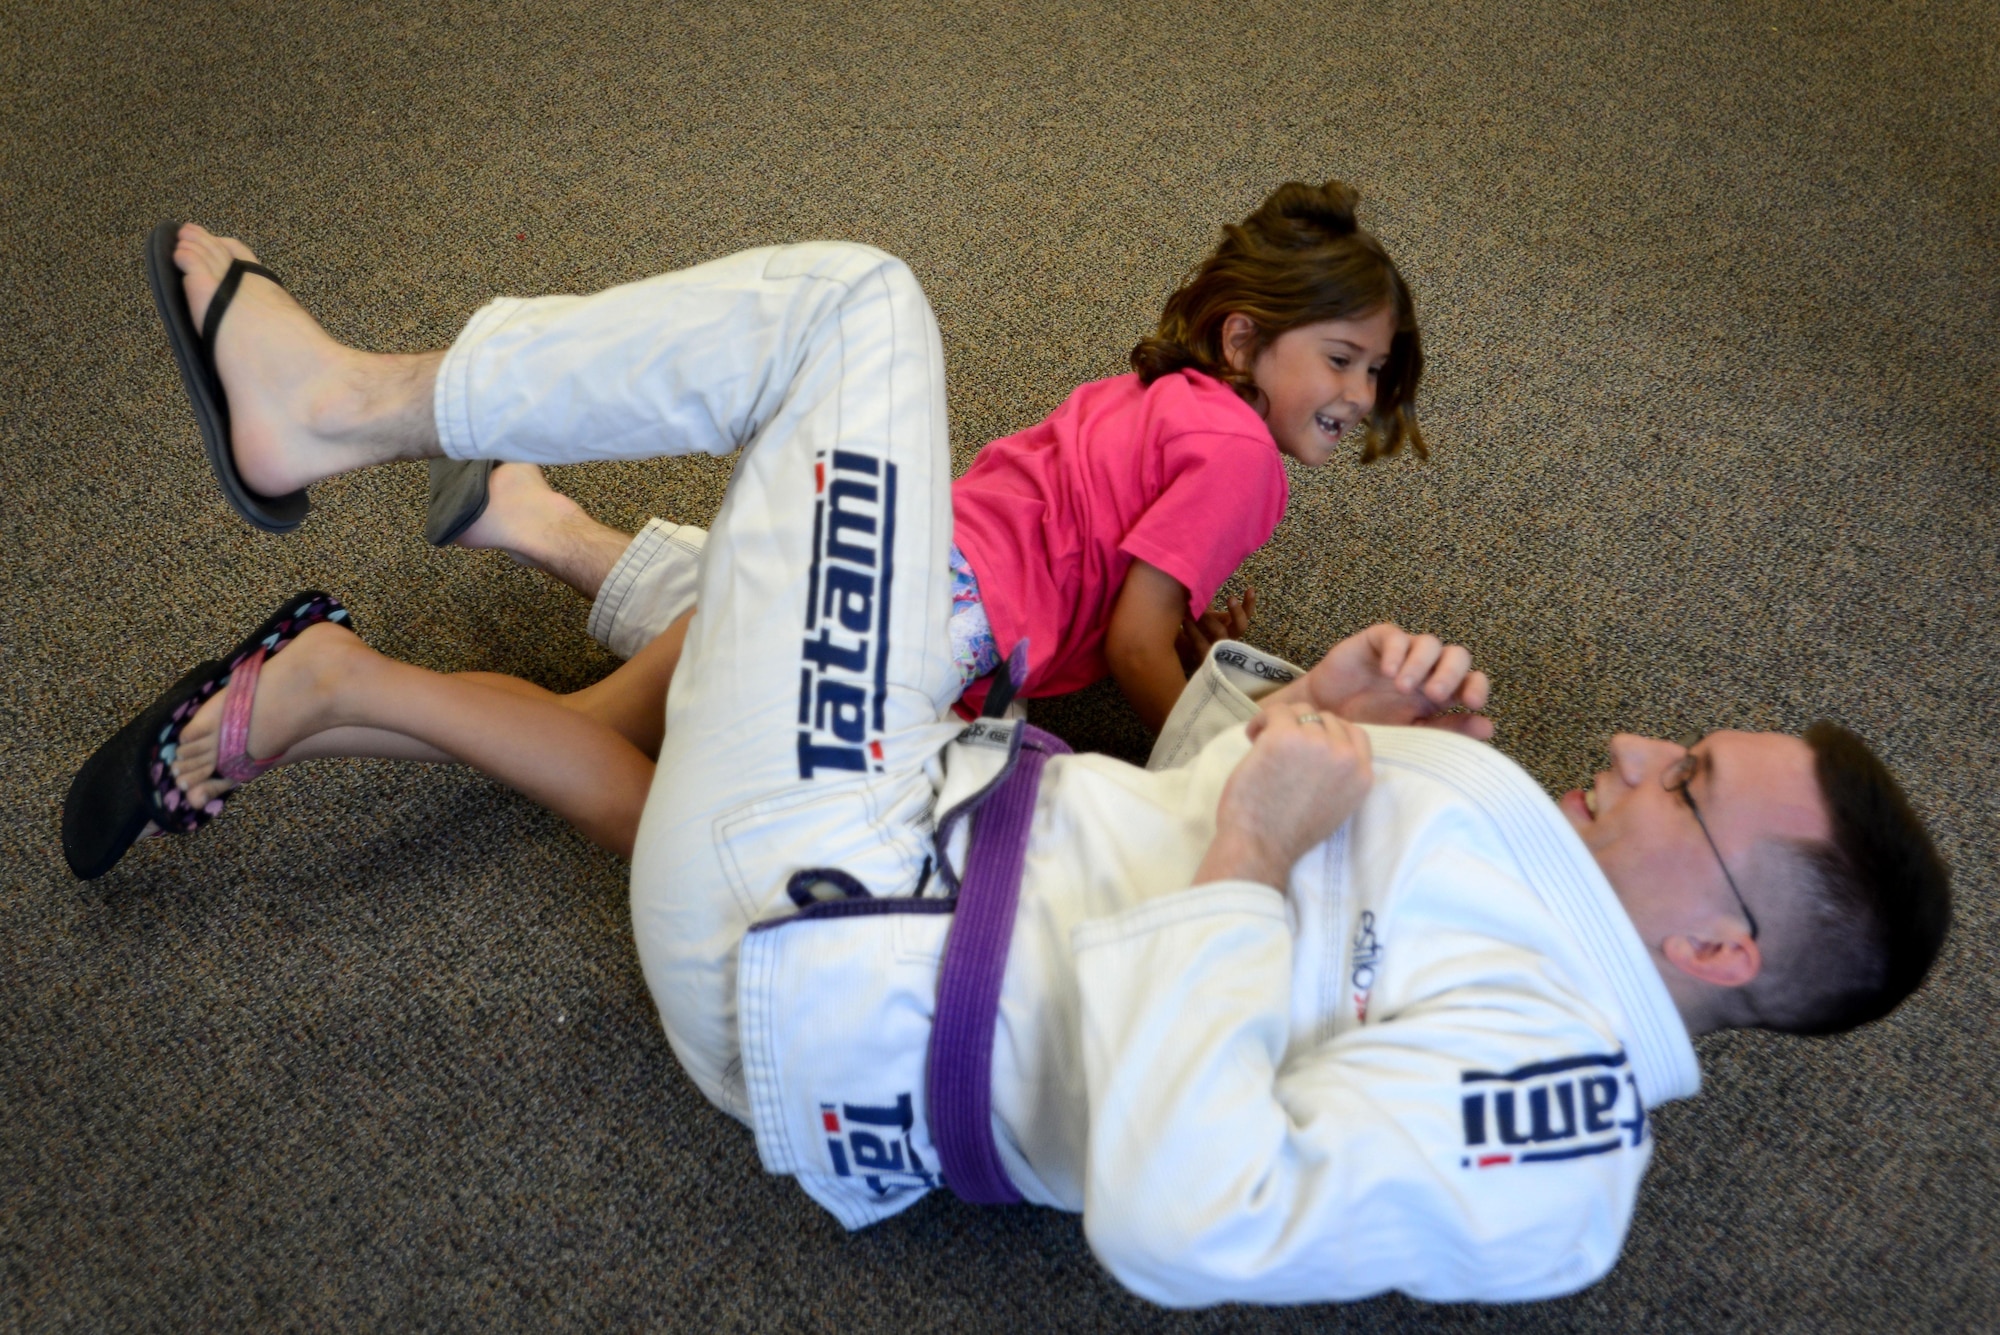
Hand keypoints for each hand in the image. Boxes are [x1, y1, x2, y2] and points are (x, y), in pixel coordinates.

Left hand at [1175, 587, 1256, 673]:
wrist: (1178, 654)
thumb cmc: (1193, 632)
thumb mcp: (1202, 616)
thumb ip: (1206, 604)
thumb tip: (1205, 585)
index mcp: (1230, 628)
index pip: (1246, 615)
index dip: (1249, 604)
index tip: (1250, 589)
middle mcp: (1229, 639)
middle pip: (1241, 626)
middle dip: (1237, 612)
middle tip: (1231, 598)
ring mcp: (1218, 650)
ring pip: (1221, 633)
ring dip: (1210, 619)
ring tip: (1198, 610)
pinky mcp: (1205, 659)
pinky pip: (1202, 644)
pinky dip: (1194, 632)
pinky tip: (1186, 622)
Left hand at [1194, 701, 1373, 889]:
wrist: (1261, 847)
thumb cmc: (1289, 834)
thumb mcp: (1336, 805)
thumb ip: (1339, 775)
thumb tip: (1323, 743)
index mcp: (1362, 775)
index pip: (1357, 734)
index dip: (1330, 734)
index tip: (1308, 744)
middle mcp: (1345, 755)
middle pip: (1327, 719)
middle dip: (1303, 730)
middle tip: (1281, 748)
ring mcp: (1316, 743)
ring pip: (1301, 712)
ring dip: (1281, 723)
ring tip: (1263, 742)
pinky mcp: (1285, 736)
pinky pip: (1275, 711)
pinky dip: (1261, 721)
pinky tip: (1252, 738)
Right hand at [1305, 623, 1492, 738]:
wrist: (1324, 719)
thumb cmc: (1367, 728)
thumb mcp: (1409, 735)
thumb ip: (1446, 730)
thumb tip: (1488, 726)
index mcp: (1439, 695)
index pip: (1471, 682)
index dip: (1478, 687)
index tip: (1473, 704)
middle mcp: (1426, 672)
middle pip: (1457, 656)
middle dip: (1451, 674)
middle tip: (1435, 695)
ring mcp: (1403, 654)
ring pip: (1429, 643)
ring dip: (1420, 664)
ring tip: (1402, 687)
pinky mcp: (1377, 642)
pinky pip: (1395, 635)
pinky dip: (1396, 651)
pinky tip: (1387, 672)